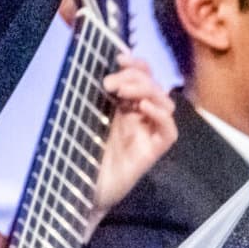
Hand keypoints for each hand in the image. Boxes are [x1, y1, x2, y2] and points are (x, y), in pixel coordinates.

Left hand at [92, 50, 176, 219]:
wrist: (80, 190)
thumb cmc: (79, 155)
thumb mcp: (82, 119)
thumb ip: (90, 98)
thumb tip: (91, 71)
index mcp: (123, 107)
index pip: (141, 78)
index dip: (136, 65)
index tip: (119, 57)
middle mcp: (139, 118)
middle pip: (154, 87)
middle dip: (135, 78)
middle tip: (110, 82)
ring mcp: (147, 134)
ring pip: (165, 104)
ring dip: (146, 91)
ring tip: (122, 92)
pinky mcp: (151, 152)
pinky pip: (168, 131)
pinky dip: (160, 115)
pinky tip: (143, 107)